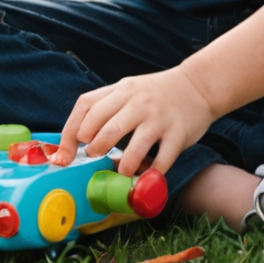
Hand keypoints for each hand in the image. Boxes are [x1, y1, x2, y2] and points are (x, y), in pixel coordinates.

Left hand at [53, 67, 217, 178]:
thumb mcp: (129, 90)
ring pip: (133, 148)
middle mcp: (138, 102)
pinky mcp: (178, 134)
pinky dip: (151, 174)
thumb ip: (105, 108)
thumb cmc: (155, 94)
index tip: (65, 156)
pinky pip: (162, 160)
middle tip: (96, 156)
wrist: (198, 86)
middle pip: (105, 128)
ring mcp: (158, 118)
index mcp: (121, 90)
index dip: (70, 133)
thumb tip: (76, 141)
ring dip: (122, 166)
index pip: (86, 107)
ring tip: (120, 171)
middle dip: (95, 149)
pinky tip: (146, 176)